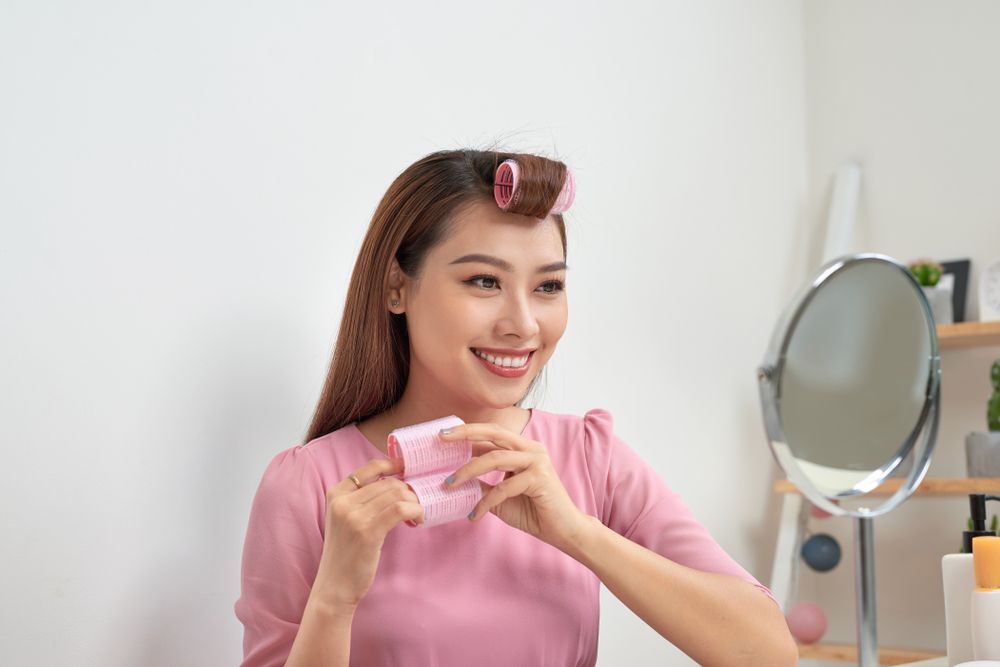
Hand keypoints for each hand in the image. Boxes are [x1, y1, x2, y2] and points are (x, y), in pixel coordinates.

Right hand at [313, 458, 423, 610]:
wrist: (334, 586)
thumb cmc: (345, 554)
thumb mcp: (345, 520)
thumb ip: (362, 500)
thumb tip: (396, 483)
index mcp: (336, 493)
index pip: (371, 467)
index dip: (394, 464)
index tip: (409, 470)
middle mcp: (343, 501)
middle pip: (388, 482)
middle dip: (408, 491)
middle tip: (416, 504)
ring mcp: (353, 516)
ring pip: (396, 494)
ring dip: (414, 502)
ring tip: (417, 514)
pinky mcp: (367, 531)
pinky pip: (399, 509)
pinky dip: (414, 510)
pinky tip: (417, 520)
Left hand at [440, 423, 591, 553]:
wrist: (564, 531)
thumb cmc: (535, 512)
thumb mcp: (502, 496)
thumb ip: (484, 485)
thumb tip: (456, 480)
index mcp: (524, 448)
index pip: (492, 433)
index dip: (468, 432)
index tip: (443, 435)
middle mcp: (532, 449)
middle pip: (494, 433)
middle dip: (466, 433)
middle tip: (442, 439)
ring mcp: (537, 461)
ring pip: (495, 459)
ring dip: (468, 471)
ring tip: (450, 485)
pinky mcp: (540, 478)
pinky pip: (504, 487)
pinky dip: (486, 501)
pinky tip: (475, 514)